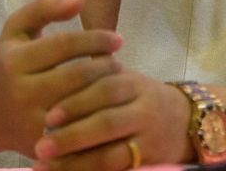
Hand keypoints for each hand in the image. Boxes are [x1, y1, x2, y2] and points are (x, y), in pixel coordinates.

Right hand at [0, 0, 123, 156]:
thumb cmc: (8, 65)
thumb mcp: (16, 30)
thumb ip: (44, 8)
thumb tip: (80, 0)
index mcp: (15, 62)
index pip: (65, 45)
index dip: (96, 39)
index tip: (117, 40)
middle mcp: (21, 92)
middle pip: (77, 76)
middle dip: (105, 66)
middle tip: (118, 64)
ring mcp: (31, 122)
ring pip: (82, 104)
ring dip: (106, 90)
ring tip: (116, 81)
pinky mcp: (43, 146)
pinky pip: (79, 130)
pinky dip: (98, 117)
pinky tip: (108, 106)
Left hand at [32, 70, 190, 170]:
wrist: (184, 122)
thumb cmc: (140, 98)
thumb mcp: (125, 78)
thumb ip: (96, 73)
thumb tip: (54, 65)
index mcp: (134, 85)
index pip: (106, 89)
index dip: (77, 102)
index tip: (49, 116)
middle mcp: (144, 111)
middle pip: (108, 123)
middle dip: (72, 136)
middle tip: (41, 146)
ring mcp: (148, 140)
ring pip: (112, 154)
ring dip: (76, 163)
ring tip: (45, 167)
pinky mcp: (149, 163)